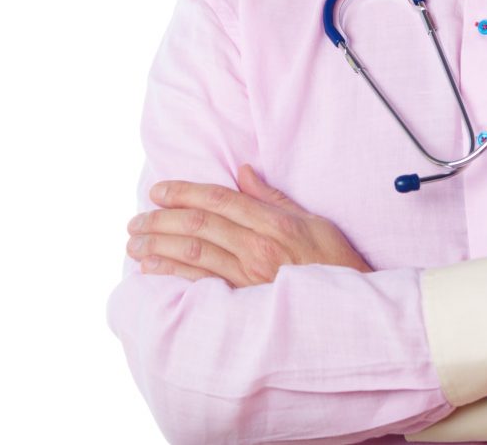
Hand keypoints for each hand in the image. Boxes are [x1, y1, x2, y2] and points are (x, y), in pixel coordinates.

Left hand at [126, 164, 373, 286]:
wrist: (352, 314)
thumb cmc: (337, 265)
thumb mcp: (314, 222)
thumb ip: (274, 198)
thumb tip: (243, 172)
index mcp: (274, 225)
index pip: (219, 200)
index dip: (184, 192)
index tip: (158, 191)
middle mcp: (258, 249)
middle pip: (198, 226)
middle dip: (160, 220)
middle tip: (136, 220)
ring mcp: (249, 280)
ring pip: (193, 256)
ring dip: (158, 247)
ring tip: (134, 243)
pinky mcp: (243, 305)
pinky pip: (200, 287)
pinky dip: (171, 276)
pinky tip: (151, 271)